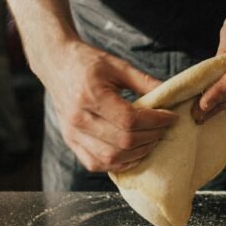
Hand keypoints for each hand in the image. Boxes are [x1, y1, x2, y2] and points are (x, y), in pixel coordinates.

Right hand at [38, 40, 177, 172]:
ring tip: (151, 140)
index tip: (170, 117)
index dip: (155, 122)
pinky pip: (95, 164)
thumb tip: (170, 95)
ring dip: (137, 153)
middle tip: (164, 129)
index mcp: (90, 95)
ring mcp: (72, 133)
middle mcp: (78, 118)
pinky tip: (132, 153)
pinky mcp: (70, 141)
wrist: (56, 63)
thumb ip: (144, 82)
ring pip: (111, 158)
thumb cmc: (86, 61)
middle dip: (151, 137)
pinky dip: (117, 164)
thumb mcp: (117, 65)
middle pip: (122, 141)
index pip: (129, 120)